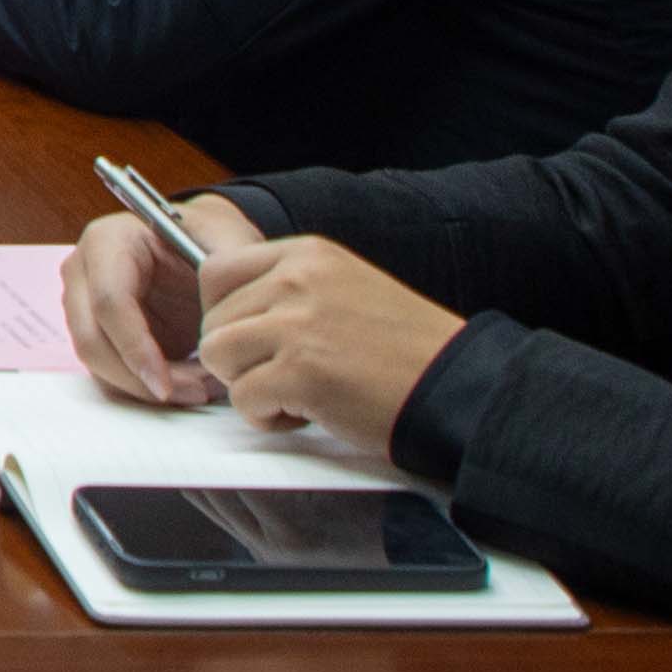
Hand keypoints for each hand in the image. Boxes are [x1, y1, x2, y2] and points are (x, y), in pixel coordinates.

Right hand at [65, 187, 262, 406]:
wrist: (200, 247)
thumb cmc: (207, 237)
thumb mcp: (226, 237)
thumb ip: (229, 265)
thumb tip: (223, 306)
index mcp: (108, 240)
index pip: (108, 300)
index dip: (135, 347)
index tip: (167, 384)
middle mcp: (83, 273)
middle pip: (91, 340)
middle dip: (140, 378)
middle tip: (195, 391)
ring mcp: (83, 306)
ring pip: (98, 364)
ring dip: (147, 387)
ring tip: (202, 384)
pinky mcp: (98, 334)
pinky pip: (110, 374)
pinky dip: (146, 388)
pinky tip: (188, 383)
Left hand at [184, 235, 462, 452]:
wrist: (457, 385)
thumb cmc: (406, 351)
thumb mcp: (345, 289)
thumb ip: (289, 290)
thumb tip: (228, 313)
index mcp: (308, 254)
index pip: (216, 271)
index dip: (223, 314)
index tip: (251, 340)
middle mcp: (298, 280)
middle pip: (213, 320)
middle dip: (237, 358)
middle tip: (282, 375)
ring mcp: (297, 325)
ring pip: (217, 355)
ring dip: (245, 385)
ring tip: (292, 394)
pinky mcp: (301, 373)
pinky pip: (242, 398)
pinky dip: (265, 417)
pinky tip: (306, 413)